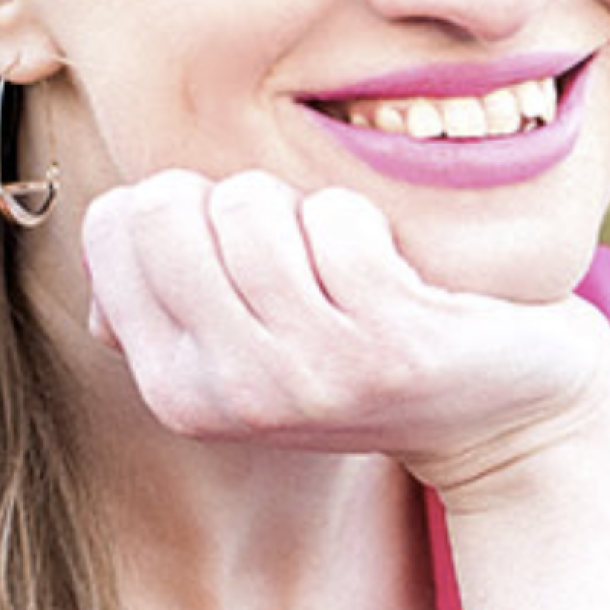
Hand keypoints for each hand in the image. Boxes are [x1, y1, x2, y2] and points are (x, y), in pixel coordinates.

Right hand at [79, 168, 609, 495]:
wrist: (500, 411)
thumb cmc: (362, 349)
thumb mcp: (250, 349)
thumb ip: (167, 309)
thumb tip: (108, 273)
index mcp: (174, 387)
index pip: (115, 224)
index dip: (180, 201)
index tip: (236, 242)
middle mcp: (228, 393)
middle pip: (169, 208)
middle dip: (234, 197)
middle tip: (297, 247)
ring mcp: (309, 376)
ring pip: (250, 207)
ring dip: (305, 207)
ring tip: (345, 262)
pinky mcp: (390, 347)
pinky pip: (337, 221)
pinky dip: (364, 219)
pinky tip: (393, 270)